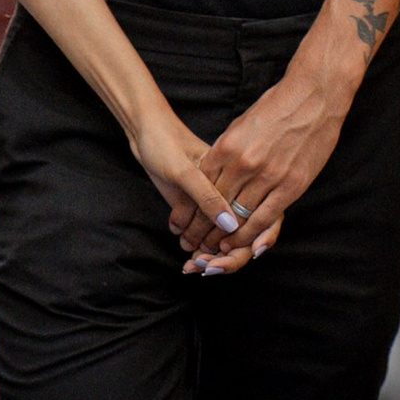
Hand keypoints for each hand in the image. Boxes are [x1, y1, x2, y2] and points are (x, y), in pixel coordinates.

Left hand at [125, 97, 241, 255]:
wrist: (144, 132)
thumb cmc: (166, 143)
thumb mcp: (185, 170)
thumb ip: (206, 196)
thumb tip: (230, 225)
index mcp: (237, 179)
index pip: (255, 218)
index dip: (246, 243)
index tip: (224, 258)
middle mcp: (229, 192)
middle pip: (240, 234)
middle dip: (225, 256)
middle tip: (203, 267)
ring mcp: (210, 201)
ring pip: (219, 237)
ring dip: (209, 254)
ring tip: (191, 265)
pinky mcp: (194, 205)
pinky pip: (201, 232)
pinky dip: (194, 246)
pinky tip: (184, 254)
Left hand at [184, 57, 357, 274]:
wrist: (314, 96)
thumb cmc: (277, 105)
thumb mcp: (241, 124)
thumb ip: (227, 149)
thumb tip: (214, 166)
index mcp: (227, 147)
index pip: (202, 186)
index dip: (192, 209)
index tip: (186, 223)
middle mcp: (243, 164)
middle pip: (216, 205)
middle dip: (203, 228)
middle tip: (194, 244)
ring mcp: (268, 176)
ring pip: (239, 216)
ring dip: (226, 236)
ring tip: (215, 249)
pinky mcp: (291, 185)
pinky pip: (266, 217)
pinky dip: (252, 234)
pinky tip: (244, 244)